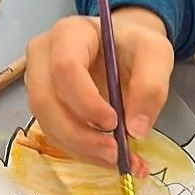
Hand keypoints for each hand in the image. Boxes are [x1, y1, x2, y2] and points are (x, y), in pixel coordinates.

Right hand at [26, 7, 174, 166]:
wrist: (124, 49)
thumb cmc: (135, 47)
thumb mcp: (156, 54)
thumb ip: (151, 87)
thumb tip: (135, 130)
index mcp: (69, 34)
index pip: (64, 68)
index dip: (86, 102)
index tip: (114, 124)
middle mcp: (43, 55)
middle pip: (45, 100)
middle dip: (79, 135)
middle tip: (114, 153)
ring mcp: (39, 81)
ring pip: (47, 122)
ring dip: (81, 149)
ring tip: (117, 159)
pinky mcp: (46, 105)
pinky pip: (55, 134)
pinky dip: (82, 152)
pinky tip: (108, 158)